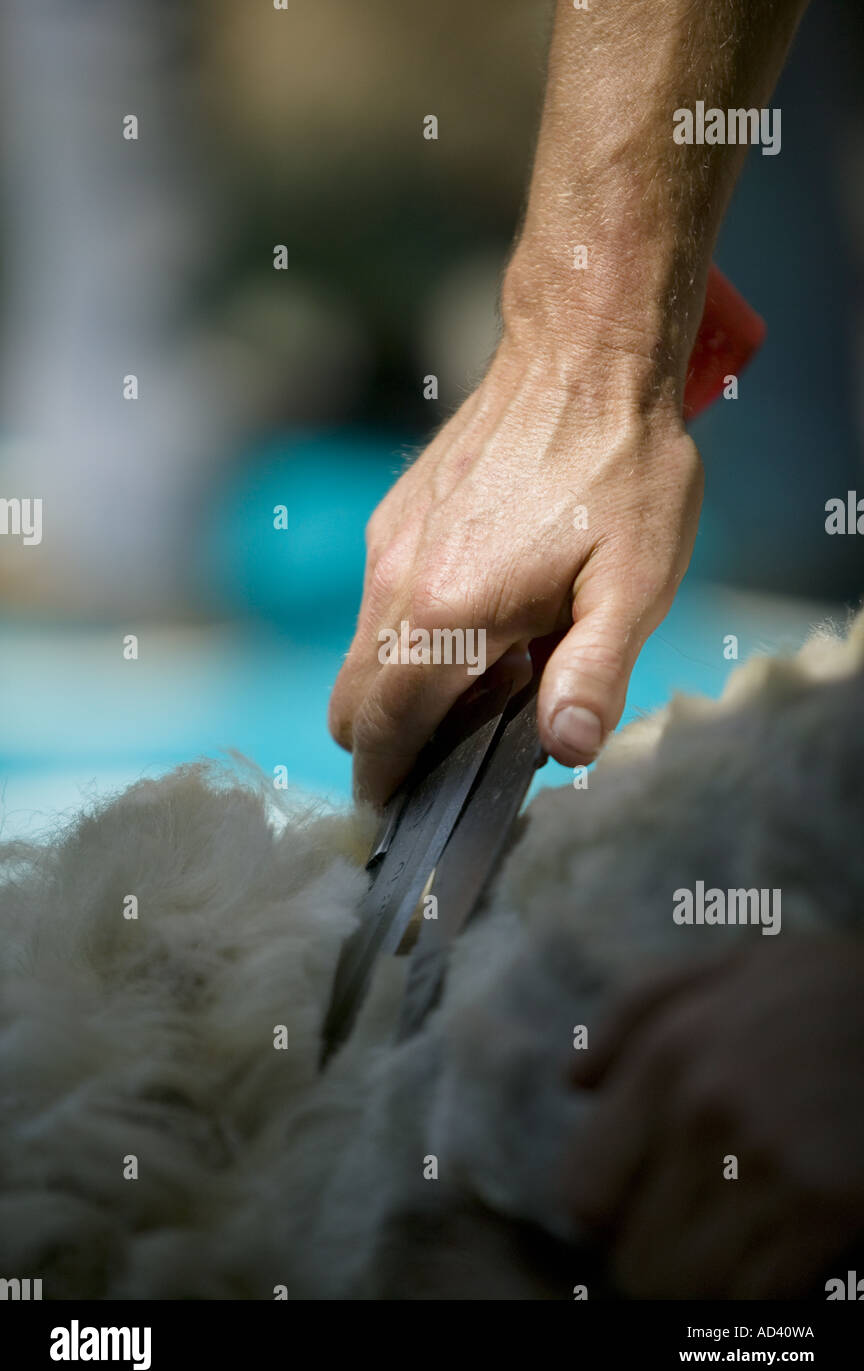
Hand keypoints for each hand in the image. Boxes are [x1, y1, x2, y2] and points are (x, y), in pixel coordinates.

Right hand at [329, 335, 701, 804]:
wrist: (583, 358)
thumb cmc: (623, 473)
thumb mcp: (634, 584)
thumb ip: (593, 675)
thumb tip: (564, 753)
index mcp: (447, 615)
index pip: (382, 731)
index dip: (383, 786)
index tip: (398, 821)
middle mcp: (396, 584)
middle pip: (350, 705)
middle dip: (388, 747)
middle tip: (460, 753)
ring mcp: (387, 546)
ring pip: (361, 656)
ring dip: (405, 691)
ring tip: (492, 678)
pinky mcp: (394, 518)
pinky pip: (378, 606)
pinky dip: (410, 638)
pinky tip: (484, 616)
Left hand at [567, 939, 863, 1297]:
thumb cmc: (832, 990)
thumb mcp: (730, 967)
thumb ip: (636, 1012)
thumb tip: (574, 1084)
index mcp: (667, 1055)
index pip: (583, 1193)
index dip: (609, 1213)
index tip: (642, 1204)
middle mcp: (703, 1114)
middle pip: (633, 1257)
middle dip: (659, 1254)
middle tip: (698, 1230)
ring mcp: (768, 1165)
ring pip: (689, 1290)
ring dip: (708, 1283)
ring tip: (739, 1247)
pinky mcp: (828, 1207)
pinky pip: (759, 1300)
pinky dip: (766, 1294)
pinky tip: (789, 1256)